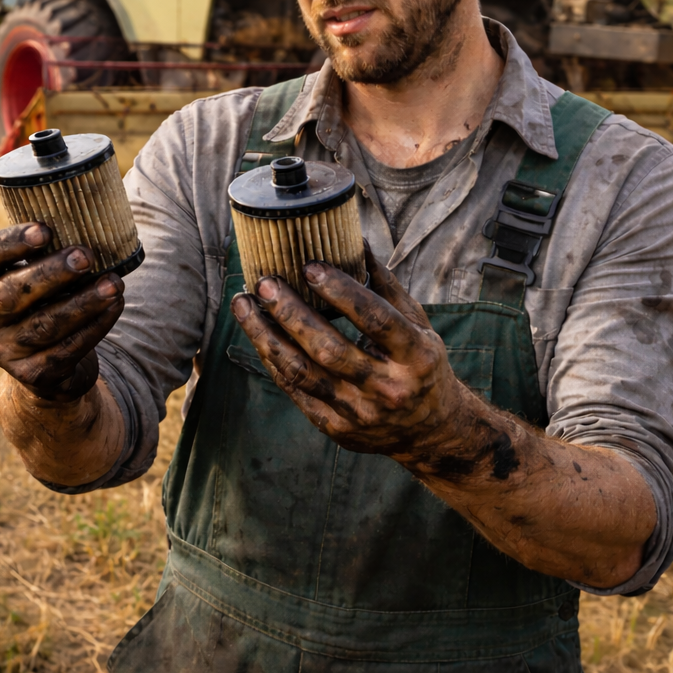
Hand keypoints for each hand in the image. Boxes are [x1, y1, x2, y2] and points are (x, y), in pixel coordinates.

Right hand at [0, 223, 124, 401]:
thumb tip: (90, 217)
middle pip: (10, 294)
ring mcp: (4, 351)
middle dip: (50, 273)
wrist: (46, 368)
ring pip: (44, 325)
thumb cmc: (43, 304)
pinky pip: (66, 350)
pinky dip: (95, 326)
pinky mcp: (32, 374)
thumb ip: (46, 253)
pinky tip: (115, 306)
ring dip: (83, 303)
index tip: (45, 230)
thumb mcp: (32, 278)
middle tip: (85, 256)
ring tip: (114, 284)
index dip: (8, 243)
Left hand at [231, 247, 472, 459]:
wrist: (429, 431)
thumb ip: (386, 285)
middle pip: (330, 349)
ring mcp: (359, 412)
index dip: (342, 292)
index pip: (376, 319)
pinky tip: (258, 333)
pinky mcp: (336, 428)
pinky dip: (273, 359)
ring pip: (302, 372)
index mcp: (416, 357)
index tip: (311, 266)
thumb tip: (355, 240)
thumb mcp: (418, 324)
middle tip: (266, 283)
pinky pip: (295, 390)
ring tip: (244, 304)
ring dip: (266, 335)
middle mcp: (387, 388)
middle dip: (291, 313)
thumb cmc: (421, 365)